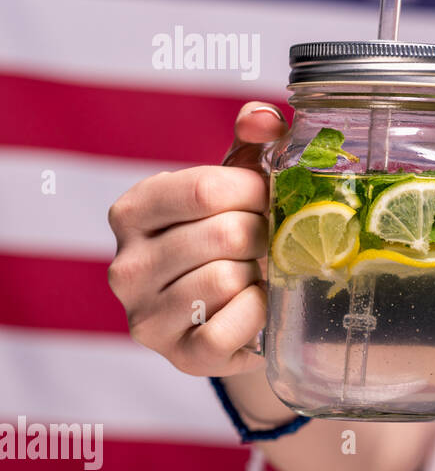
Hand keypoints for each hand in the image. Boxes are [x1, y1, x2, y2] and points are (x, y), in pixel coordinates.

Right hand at [107, 102, 286, 376]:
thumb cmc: (230, 234)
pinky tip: (257, 306)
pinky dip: (254, 317)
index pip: (207, 189)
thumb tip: (265, 115)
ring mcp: (145, 314)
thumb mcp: (236, 184)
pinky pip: (223, 331)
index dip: (256, 191)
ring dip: (260, 276)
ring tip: (258, 274)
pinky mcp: (176, 355)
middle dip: (265, 236)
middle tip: (270, 242)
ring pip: (226, 281)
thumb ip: (252, 143)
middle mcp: (127, 264)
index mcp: (133, 211)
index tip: (270, 199)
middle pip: (226, 235)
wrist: (231, 311)